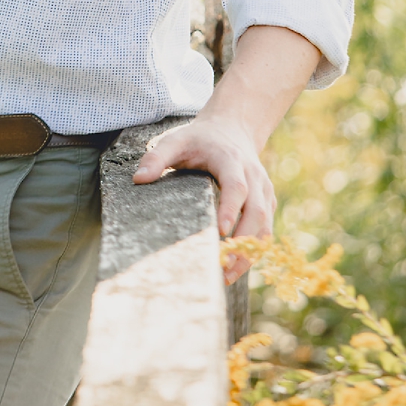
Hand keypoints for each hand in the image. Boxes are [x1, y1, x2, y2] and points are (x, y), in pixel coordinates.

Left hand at [132, 115, 274, 283]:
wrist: (233, 128)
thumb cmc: (200, 139)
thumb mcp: (176, 140)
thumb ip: (157, 156)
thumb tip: (139, 180)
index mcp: (232, 160)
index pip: (238, 186)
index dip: (232, 208)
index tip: (221, 231)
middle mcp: (254, 175)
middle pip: (257, 210)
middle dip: (244, 240)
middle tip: (224, 266)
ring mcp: (264, 189)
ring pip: (266, 223)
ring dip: (251, 251)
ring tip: (228, 276)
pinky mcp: (266, 201)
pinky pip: (266, 228)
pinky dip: (255, 250)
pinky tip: (236, 267)